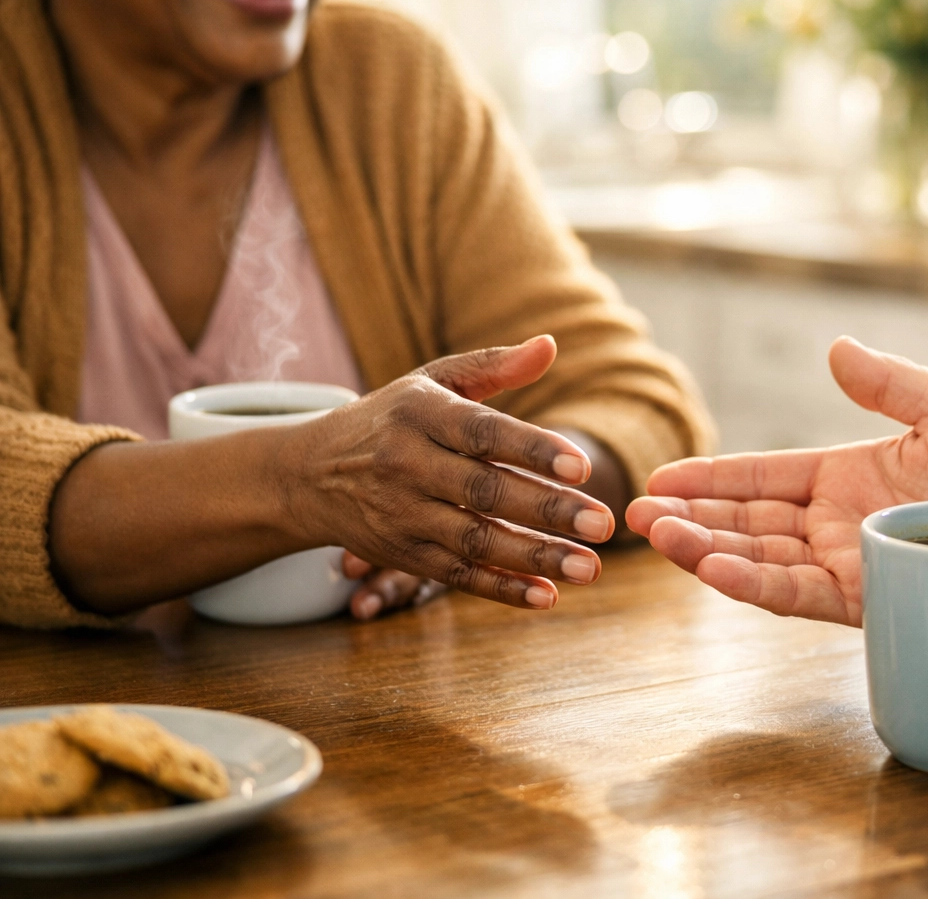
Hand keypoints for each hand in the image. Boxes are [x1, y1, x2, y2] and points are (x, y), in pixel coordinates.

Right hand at [278, 337, 613, 610]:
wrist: (309, 472)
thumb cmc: (392, 418)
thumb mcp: (433, 381)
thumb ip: (494, 366)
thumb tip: (551, 345)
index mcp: (421, 414)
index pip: (483, 432)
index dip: (533, 449)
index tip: (583, 466)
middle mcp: (407, 464)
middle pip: (485, 491)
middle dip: (548, 510)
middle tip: (604, 526)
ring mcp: (402, 514)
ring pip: (475, 539)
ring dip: (536, 557)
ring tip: (591, 569)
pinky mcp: (401, 554)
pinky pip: (457, 574)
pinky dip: (501, 589)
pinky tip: (547, 596)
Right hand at [626, 337, 927, 625]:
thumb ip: (889, 383)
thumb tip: (835, 347)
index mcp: (848, 476)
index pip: (762, 477)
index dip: (711, 478)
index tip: (662, 480)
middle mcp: (840, 525)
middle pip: (749, 523)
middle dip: (692, 520)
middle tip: (636, 516)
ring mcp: (853, 565)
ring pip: (764, 562)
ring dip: (709, 552)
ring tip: (659, 539)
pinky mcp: (872, 600)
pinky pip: (803, 595)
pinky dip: (755, 584)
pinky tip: (715, 571)